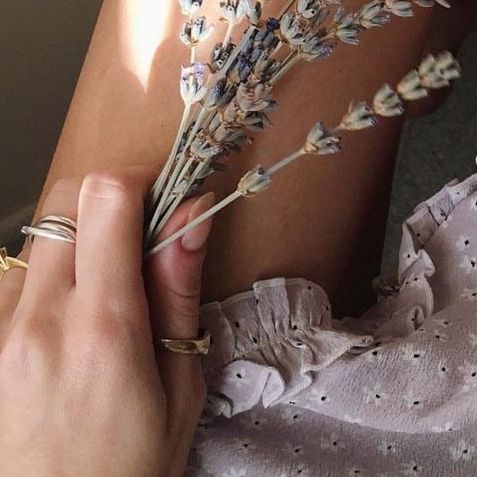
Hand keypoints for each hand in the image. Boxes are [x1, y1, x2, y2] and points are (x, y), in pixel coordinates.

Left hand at [0, 167, 213, 476]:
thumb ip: (178, 290)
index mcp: (102, 328)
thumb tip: (193, 217)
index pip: (106, 201)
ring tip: (112, 286)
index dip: (142, 182)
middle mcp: (37, 316)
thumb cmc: (131, 465)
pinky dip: (57, 268)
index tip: (168, 199)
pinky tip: (75, 311)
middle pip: (68, 198)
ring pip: (43, 231)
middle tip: (146, 235)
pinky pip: (22, 270)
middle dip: (114, 198)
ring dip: (85, 236)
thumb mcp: (179, 382)